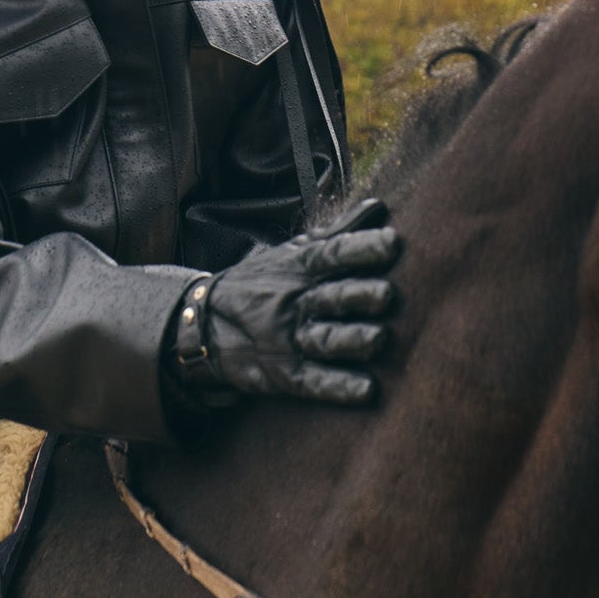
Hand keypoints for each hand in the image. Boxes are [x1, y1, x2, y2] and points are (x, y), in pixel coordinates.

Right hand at [168, 198, 401, 406]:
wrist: (205, 321)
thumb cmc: (264, 282)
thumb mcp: (292, 253)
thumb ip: (337, 234)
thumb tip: (379, 206)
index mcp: (302, 269)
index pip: (334, 254)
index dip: (362, 248)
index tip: (393, 242)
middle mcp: (296, 302)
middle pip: (332, 297)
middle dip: (359, 295)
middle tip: (388, 294)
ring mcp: (289, 340)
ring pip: (325, 340)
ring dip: (352, 340)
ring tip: (379, 340)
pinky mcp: (285, 375)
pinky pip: (313, 382)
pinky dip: (338, 387)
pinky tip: (367, 390)